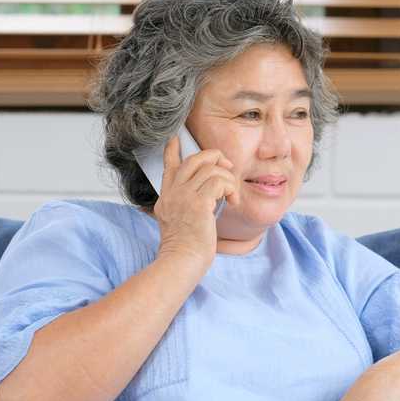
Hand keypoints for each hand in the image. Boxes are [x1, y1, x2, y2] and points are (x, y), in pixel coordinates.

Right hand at [151, 134, 240, 264]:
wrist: (181, 262)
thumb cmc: (185, 250)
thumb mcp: (178, 223)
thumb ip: (185, 207)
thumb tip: (206, 197)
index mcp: (167, 198)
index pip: (169, 166)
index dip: (173, 149)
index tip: (176, 138)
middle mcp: (173, 193)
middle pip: (194, 159)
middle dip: (214, 157)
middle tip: (227, 168)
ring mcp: (184, 197)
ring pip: (211, 169)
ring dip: (228, 179)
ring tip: (232, 196)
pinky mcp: (198, 203)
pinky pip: (220, 182)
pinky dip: (231, 188)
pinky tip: (232, 202)